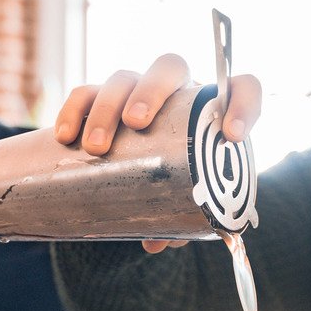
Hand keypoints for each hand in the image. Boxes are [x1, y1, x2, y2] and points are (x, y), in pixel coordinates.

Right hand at [53, 53, 261, 252]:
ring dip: (107, 108)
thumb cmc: (179, 182)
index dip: (245, 104)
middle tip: (136, 124)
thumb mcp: (185, 200)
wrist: (153, 168)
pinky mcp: (104, 100)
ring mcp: (138, 91)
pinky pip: (86, 93)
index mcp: (210, 110)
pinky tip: (65, 136)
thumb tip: (156, 243)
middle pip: (169, 67)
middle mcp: (176, 91)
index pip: (242, 88)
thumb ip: (180, 220)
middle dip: (151, 91)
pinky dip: (74, 109)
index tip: (233, 135)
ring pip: (123, 78)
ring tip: (96, 147)